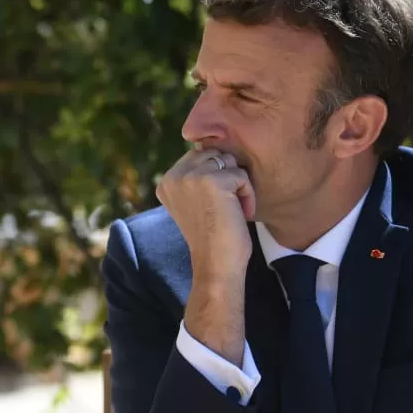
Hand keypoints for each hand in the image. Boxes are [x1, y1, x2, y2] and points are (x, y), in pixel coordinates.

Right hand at [155, 147, 255, 274]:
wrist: (215, 265)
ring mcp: (190, 177)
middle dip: (227, 177)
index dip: (215, 176)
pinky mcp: (211, 181)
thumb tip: (208, 147)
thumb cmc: (212, 237)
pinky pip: (241, 175)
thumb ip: (195, 178)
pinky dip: (247, 194)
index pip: (198, 156)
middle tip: (225, 207)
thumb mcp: (194, 202)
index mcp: (166, 181)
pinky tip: (240, 214)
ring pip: (229, 162)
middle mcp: (173, 176)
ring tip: (233, 210)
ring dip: (238, 185)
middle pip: (213, 154)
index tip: (214, 206)